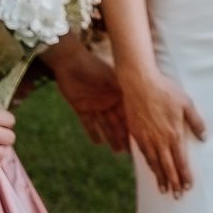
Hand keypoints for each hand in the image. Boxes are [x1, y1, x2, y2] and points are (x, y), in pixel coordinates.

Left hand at [51, 40, 128, 154]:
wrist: (70, 61)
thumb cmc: (94, 67)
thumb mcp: (112, 78)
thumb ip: (124, 90)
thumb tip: (142, 100)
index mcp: (117, 94)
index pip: (127, 113)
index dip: (132, 126)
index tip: (139, 138)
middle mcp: (108, 102)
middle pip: (116, 122)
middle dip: (123, 136)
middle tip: (130, 151)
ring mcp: (95, 106)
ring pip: (104, 125)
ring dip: (110, 137)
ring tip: (117, 151)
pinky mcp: (81, 108)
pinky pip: (88, 123)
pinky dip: (92, 132)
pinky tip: (98, 143)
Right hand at [122, 66, 206, 196]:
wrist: (139, 83)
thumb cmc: (165, 90)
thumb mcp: (186, 103)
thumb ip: (196, 122)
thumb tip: (204, 137)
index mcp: (174, 134)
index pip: (180, 161)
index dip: (184, 175)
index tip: (188, 187)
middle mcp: (160, 140)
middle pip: (167, 167)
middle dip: (173, 182)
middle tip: (176, 196)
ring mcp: (147, 138)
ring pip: (154, 163)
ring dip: (160, 177)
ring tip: (163, 189)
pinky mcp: (136, 133)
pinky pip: (144, 154)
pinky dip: (149, 165)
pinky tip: (151, 169)